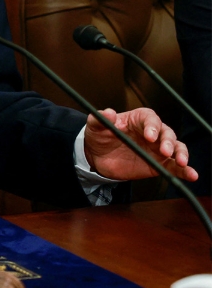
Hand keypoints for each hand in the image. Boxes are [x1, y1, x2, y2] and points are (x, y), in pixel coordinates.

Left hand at [84, 107, 198, 181]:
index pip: (150, 119)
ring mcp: (157, 149)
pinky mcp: (159, 164)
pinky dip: (185, 171)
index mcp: (139, 119)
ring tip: (181, 162)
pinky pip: (175, 167)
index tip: (149, 136)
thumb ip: (100, 119)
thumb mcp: (95, 126)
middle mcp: (153, 132)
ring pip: (176, 148)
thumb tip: (108, 112)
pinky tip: (191, 175)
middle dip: (167, 141)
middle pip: (167, 133)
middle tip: (163, 151)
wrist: (97, 156)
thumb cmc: (99, 136)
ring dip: (181, 153)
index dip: (152, 126)